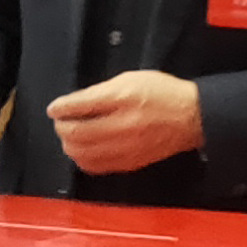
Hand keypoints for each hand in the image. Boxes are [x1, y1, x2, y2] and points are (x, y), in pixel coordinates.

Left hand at [46, 70, 203, 174]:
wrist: (192, 117)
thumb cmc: (162, 94)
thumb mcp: (130, 79)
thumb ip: (100, 91)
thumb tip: (73, 103)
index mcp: (122, 98)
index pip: (80, 105)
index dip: (61, 107)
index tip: (54, 109)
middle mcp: (122, 125)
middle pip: (76, 133)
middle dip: (62, 127)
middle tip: (61, 122)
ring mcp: (125, 148)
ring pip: (82, 153)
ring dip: (70, 145)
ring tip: (71, 136)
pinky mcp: (129, 163)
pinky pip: (95, 167)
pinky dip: (83, 159)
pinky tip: (84, 151)